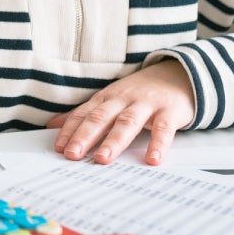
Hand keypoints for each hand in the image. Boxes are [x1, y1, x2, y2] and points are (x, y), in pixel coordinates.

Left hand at [47, 59, 194, 165]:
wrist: (179, 75)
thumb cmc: (140, 93)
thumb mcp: (110, 99)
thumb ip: (85, 114)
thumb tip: (54, 126)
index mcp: (107, 98)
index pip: (84, 114)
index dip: (70, 130)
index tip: (58, 147)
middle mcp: (123, 99)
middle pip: (101, 118)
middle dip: (85, 136)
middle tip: (72, 154)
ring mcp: (146, 104)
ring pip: (127, 122)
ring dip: (114, 141)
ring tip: (102, 159)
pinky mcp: (169, 111)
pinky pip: (164, 129)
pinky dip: (158, 144)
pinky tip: (152, 159)